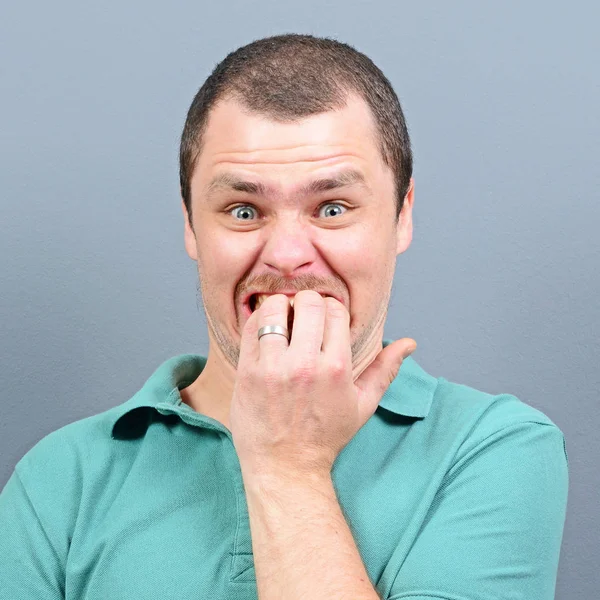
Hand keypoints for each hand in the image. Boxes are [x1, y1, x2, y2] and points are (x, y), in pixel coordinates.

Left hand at [229, 290, 416, 480]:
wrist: (285, 466)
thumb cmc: (325, 436)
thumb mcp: (362, 405)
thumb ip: (385, 370)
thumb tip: (410, 343)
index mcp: (336, 368)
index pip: (335, 309)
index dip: (331, 308)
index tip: (325, 318)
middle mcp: (304, 364)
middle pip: (307, 302)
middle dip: (307, 302)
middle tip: (304, 314)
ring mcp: (273, 367)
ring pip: (274, 309)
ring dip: (280, 307)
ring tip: (283, 318)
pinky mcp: (248, 372)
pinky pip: (250, 328)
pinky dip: (258, 319)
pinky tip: (266, 328)